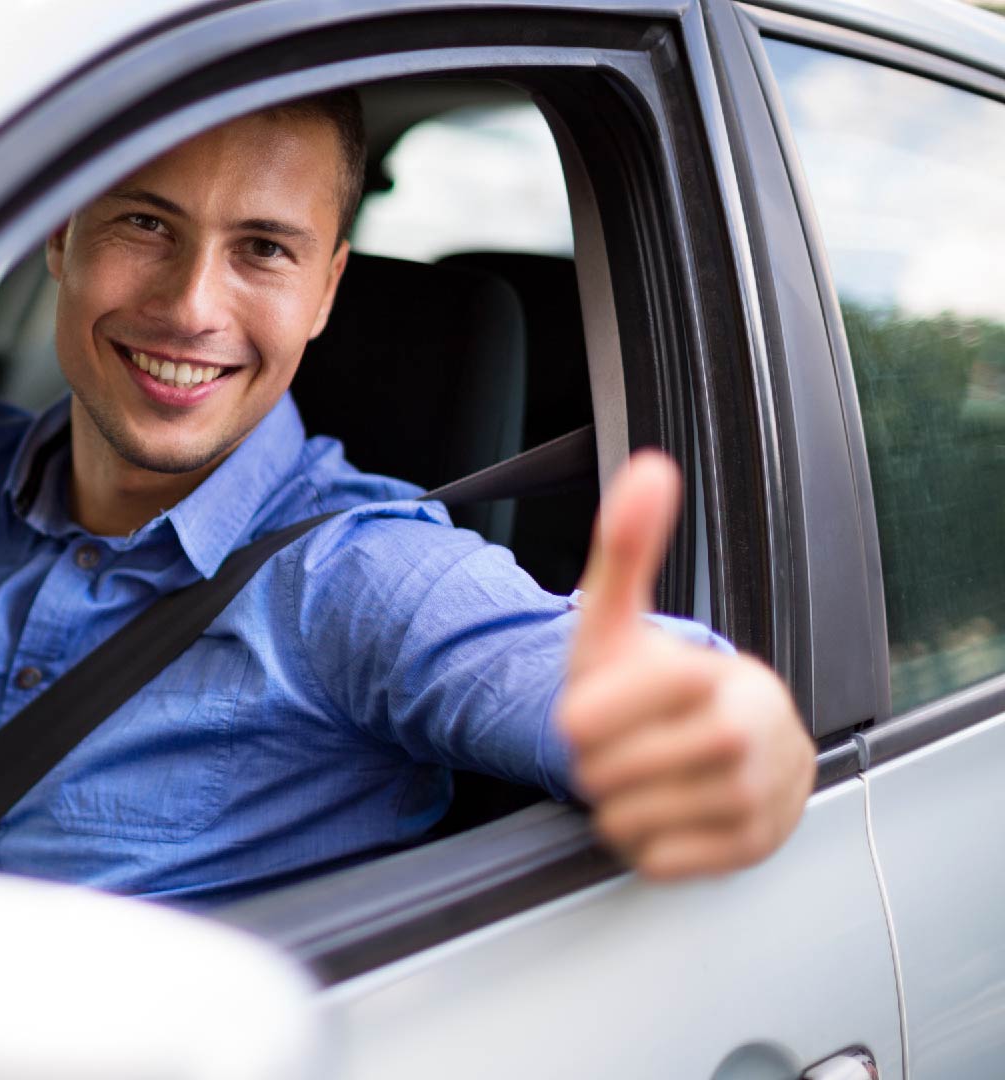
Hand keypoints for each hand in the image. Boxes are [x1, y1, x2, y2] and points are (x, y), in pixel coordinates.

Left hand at [558, 451, 815, 879]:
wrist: (730, 743)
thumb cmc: (661, 684)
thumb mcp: (626, 621)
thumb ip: (627, 548)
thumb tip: (650, 469)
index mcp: (715, 678)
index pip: (592, 718)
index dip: (581, 719)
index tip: (597, 709)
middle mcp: (749, 738)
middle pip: (604, 774)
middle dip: (595, 763)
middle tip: (622, 744)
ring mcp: (759, 797)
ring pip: (627, 821)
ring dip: (616, 804)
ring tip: (643, 774)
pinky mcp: (753, 847)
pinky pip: (657, 860)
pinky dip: (645, 843)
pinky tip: (666, 810)